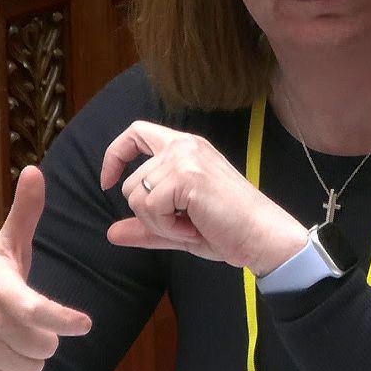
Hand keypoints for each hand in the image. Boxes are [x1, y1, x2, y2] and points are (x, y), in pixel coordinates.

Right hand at [0, 167, 91, 370]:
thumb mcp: (4, 249)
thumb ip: (24, 213)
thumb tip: (35, 170)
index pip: (33, 309)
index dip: (61, 319)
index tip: (85, 324)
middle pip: (41, 347)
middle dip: (46, 341)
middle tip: (32, 327)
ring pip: (29, 370)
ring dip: (29, 361)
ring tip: (14, 341)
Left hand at [99, 121, 308, 274]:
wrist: (263, 237)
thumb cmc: (228, 230)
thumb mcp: (178, 227)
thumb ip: (146, 226)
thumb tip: (112, 233)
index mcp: (186, 147)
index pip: (136, 132)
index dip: (115, 155)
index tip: (107, 181)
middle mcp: (184, 146)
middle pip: (131, 182)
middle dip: (149, 215)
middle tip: (184, 225)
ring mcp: (185, 158)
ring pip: (136, 197)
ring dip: (159, 223)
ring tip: (192, 225)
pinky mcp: (186, 176)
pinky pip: (150, 209)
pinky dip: (168, 229)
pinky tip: (194, 229)